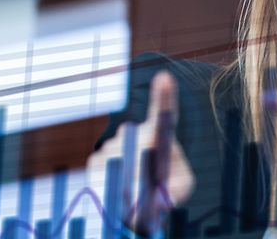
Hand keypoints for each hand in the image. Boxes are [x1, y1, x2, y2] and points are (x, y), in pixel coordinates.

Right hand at [87, 71, 194, 235]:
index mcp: (160, 136)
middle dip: (142, 174)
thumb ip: (177, 191)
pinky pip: (103, 178)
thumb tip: (164, 199)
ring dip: (127, 186)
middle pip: (137, 150)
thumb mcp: (180, 188)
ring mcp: (114, 144)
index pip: (163, 114)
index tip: (165, 77)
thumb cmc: (168, 188)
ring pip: (119, 168)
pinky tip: (119, 190)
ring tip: (136, 193)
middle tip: (146, 194)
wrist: (140, 195)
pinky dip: (111, 191)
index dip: (163, 96)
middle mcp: (135, 133)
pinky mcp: (96, 160)